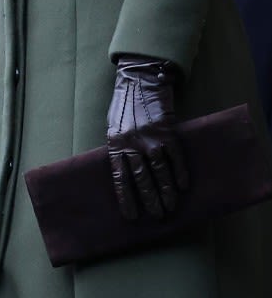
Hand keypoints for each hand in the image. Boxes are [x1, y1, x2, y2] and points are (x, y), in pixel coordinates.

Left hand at [107, 55, 187, 220]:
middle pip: (141, 178)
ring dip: (166, 191)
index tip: (131, 216)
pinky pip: (175, 156)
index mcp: (115, 143)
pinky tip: (183, 186)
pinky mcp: (167, 131)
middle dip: (149, 200)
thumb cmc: (124, 106)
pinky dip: (180, 172)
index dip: (126, 198)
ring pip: (160, 171)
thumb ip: (119, 148)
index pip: (120, 178)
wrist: (139, 81)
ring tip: (170, 207)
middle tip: (156, 216)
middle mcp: (132, 143)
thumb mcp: (113, 127)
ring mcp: (150, 137)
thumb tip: (124, 172)